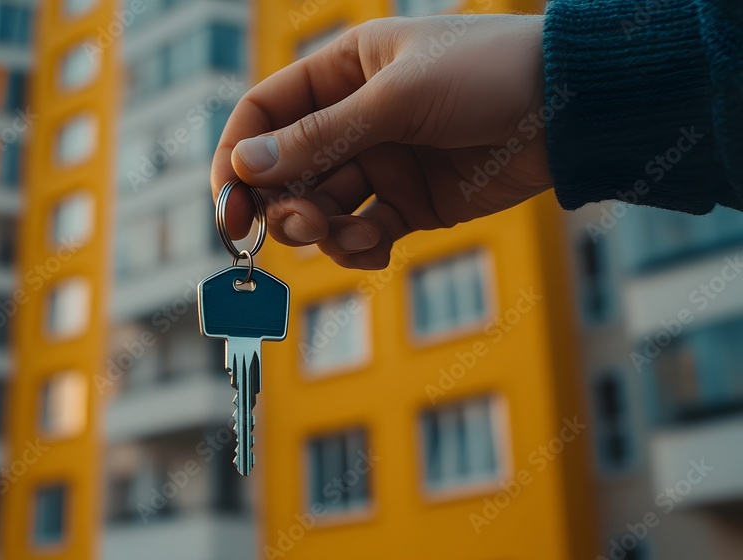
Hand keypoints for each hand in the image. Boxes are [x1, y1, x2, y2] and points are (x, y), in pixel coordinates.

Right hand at [211, 15, 551, 268]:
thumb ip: (318, 136)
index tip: (228, 205)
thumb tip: (244, 165)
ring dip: (322, 230)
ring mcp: (382, 162)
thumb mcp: (395, 100)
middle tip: (300, 227)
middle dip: (285, 204)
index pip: (265, 113)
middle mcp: (354, 117)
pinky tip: (374, 249)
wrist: (572, 109)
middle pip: (287, 170)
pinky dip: (358, 248)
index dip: (237, 157)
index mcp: (342, 70)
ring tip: (348, 236)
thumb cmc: (486, 75)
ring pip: (322, 207)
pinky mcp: (411, 203)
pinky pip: (364, 232)